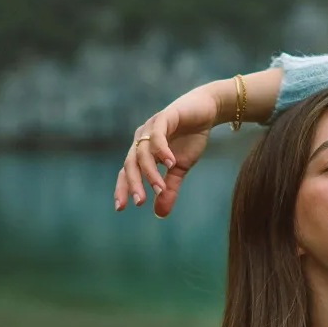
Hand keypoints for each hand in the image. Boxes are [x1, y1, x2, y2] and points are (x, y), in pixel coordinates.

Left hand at [113, 86, 219, 217]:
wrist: (207, 111)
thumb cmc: (190, 138)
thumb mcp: (180, 168)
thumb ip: (169, 189)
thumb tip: (160, 214)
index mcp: (142, 151)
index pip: (127, 172)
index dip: (122, 188)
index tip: (120, 208)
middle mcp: (142, 139)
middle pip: (130, 163)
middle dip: (134, 183)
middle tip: (139, 201)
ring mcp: (151, 127)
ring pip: (143, 152)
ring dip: (151, 172)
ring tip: (160, 188)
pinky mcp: (165, 117)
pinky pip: (157, 136)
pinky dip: (162, 150)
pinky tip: (170, 163)